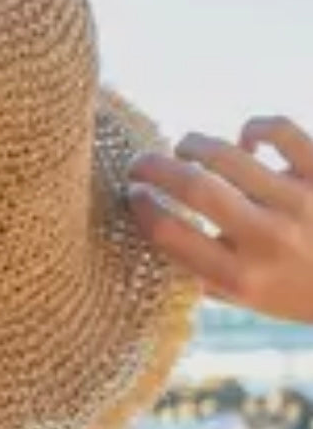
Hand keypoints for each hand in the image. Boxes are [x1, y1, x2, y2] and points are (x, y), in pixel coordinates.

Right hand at [127, 116, 312, 323]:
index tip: (132, 196)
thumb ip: (205, 274)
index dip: (142, 208)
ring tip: (183, 147)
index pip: (172, 235)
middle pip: (195, 188)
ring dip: (194, 145)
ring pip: (230, 155)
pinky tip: (245, 141)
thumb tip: (158, 236)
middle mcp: (268, 239)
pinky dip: (254, 129)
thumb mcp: (247, 299)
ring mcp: (300, 202)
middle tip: (138, 164)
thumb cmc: (299, 292)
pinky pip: (281, 132)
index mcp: (240, 278)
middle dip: (155, 168)